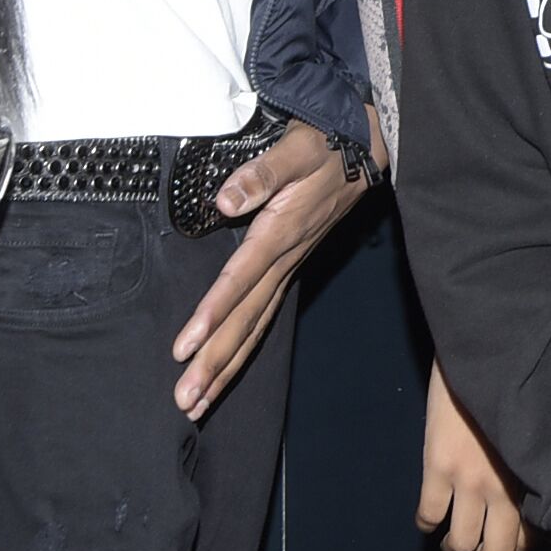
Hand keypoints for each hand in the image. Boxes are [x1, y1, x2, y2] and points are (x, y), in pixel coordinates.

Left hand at [172, 121, 366, 416]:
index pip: (241, 280)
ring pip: (254, 328)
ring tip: (196, 403)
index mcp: (280, 232)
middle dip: (214, 363)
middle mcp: (284, 260)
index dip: (213, 313)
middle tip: (185, 400)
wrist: (365, 150)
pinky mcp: (287, 270)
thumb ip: (262, 173)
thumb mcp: (296, 149)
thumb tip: (226, 198)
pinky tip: (224, 372)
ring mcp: (287, 269)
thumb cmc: (327, 147)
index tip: (185, 347)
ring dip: (225, 368)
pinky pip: (262, 318)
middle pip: (245, 321)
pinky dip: (242, 350)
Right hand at [416, 365, 526, 550]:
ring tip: (452, 543)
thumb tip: (536, 495)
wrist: (488, 352)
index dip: (517, 549)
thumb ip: (534, 467)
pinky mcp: (438, 466)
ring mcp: (469, 480)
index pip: (530, 539)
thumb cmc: (520, 388)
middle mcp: (505, 487)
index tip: (510, 544)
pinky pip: (428, 515)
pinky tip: (429, 517)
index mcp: (534, 479)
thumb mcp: (536, 435)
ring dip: (455, 548)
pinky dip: (427, 524)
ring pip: (460, 542)